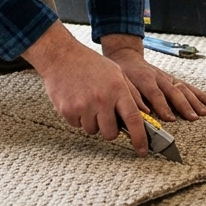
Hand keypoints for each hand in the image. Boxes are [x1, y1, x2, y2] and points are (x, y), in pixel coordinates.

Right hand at [21, 22, 150, 155]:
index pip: (133, 120)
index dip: (140, 138)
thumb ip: (132, 93)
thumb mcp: (117, 72)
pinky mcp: (67, 110)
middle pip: (111, 133)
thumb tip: (145, 113)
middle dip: (110, 129)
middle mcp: (102, 99)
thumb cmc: (90, 63)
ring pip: (93, 131)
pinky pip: (77, 126)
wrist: (61, 56)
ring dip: (92, 122)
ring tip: (89, 103)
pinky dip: (78, 118)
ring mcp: (83, 106)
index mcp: (117, 89)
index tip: (142, 150)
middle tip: (105, 115)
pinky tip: (77, 102)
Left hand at [100, 34, 205, 121]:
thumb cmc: (124, 75)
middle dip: (184, 106)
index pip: (155, 93)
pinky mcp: (173, 79)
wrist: (127, 58)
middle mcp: (159, 77)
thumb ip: (132, 99)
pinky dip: (200, 94)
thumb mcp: (122, 85)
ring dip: (195, 101)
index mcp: (144, 79)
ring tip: (204, 113)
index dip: (163, 106)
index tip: (170, 118)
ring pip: (184, 88)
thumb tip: (142, 114)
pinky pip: (188, 86)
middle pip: (174, 91)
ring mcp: (168, 78)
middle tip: (193, 118)